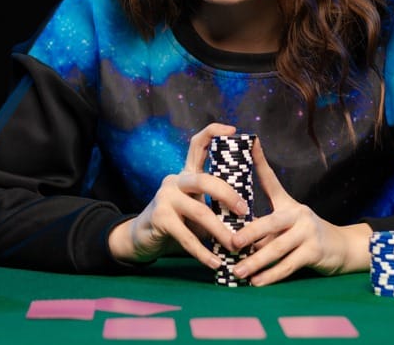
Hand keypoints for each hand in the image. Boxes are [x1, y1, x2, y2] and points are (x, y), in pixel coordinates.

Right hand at [108, 123, 251, 268]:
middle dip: (228, 195)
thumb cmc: (177, 222)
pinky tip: (215, 263)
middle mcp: (175, 180)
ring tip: (235, 245)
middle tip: (245, 211)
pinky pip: (187, 236)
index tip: (233, 130)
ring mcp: (165, 198)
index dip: (214, 132)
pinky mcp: (160, 218)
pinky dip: (203, 252)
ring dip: (220, 231)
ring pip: (199, 211)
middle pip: (205, 179)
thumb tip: (251, 220)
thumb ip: (216, 207)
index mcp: (187, 174)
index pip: (198, 144)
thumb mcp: (196, 208)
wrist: (142, 238)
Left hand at [226, 137, 371, 285]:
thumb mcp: (288, 221)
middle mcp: (299, 214)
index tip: (249, 142)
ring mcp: (308, 232)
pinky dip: (271, 275)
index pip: (271, 180)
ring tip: (238, 271)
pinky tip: (257, 282)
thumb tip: (237, 234)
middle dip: (248, 234)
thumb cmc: (305, 235)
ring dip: (256, 262)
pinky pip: (289, 265)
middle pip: (270, 223)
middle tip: (231, 243)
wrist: (342, 248)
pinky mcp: (314, 252)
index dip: (261, 162)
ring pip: (277, 249)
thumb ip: (266, 223)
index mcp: (288, 204)